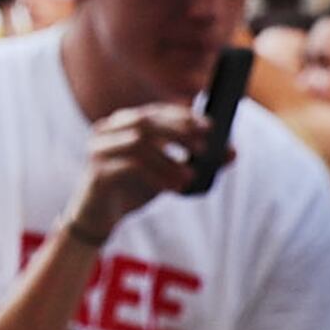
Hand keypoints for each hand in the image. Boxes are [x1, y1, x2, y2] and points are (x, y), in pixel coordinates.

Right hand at [68, 104, 208, 247]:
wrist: (100, 218)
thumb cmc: (133, 189)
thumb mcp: (167, 172)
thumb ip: (196, 160)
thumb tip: (232, 153)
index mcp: (122, 124)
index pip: (155, 112)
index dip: (183, 117)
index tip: (209, 128)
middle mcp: (106, 130)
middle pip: (145, 121)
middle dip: (178, 132)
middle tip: (204, 148)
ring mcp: (98, 150)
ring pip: (138, 143)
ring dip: (169, 159)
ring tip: (190, 176)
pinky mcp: (97, 172)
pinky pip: (131, 167)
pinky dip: (158, 176)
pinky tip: (174, 187)